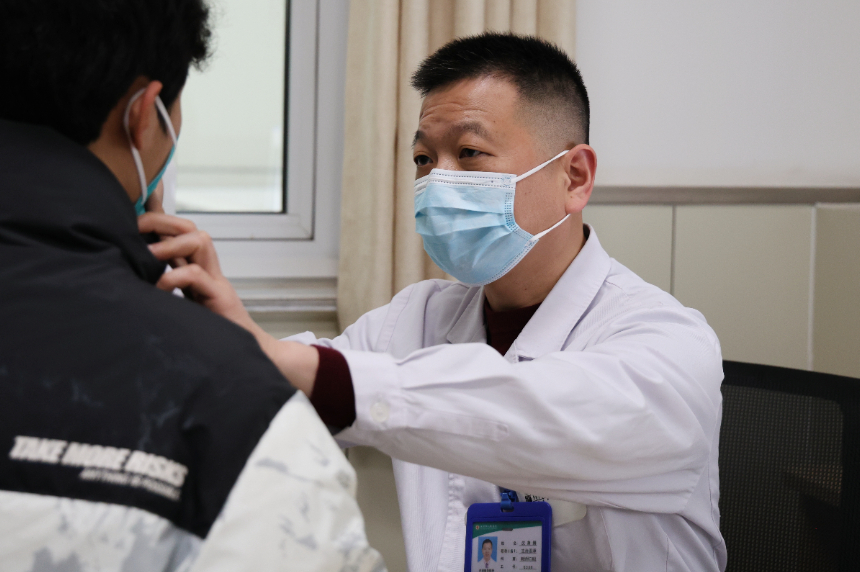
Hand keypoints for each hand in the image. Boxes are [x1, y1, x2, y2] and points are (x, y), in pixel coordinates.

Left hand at [137, 213, 319, 394]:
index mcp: (196, 270)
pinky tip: (160, 288)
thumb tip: (132, 279)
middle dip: (162, 222)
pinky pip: (197, 275)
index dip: (159, 217)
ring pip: (200, 242)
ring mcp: (216, 282)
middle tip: (137, 230)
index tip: (136, 211)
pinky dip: (175, 277)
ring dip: (171, 244)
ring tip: (149, 256)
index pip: (180, 232)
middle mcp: (208, 270)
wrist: (244, 358)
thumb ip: (163, 290)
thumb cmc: (209, 336)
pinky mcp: (220, 298)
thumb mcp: (180, 308)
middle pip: (191, 229)